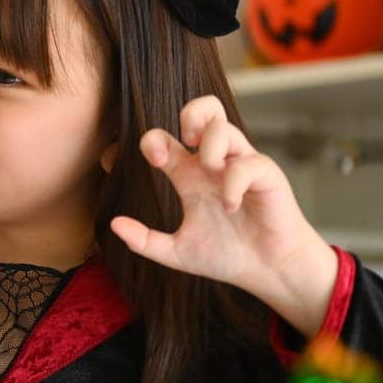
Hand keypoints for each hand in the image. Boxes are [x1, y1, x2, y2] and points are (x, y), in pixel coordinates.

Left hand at [109, 96, 338, 332]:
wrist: (268, 272)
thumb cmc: (228, 256)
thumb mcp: (177, 252)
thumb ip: (145, 241)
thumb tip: (114, 225)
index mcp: (190, 174)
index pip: (166, 137)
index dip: (153, 140)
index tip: (154, 161)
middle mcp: (215, 164)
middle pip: (206, 109)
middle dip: (191, 114)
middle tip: (186, 140)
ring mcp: (242, 166)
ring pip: (224, 127)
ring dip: (210, 147)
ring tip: (209, 173)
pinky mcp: (267, 176)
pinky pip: (247, 163)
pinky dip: (233, 182)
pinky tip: (231, 206)